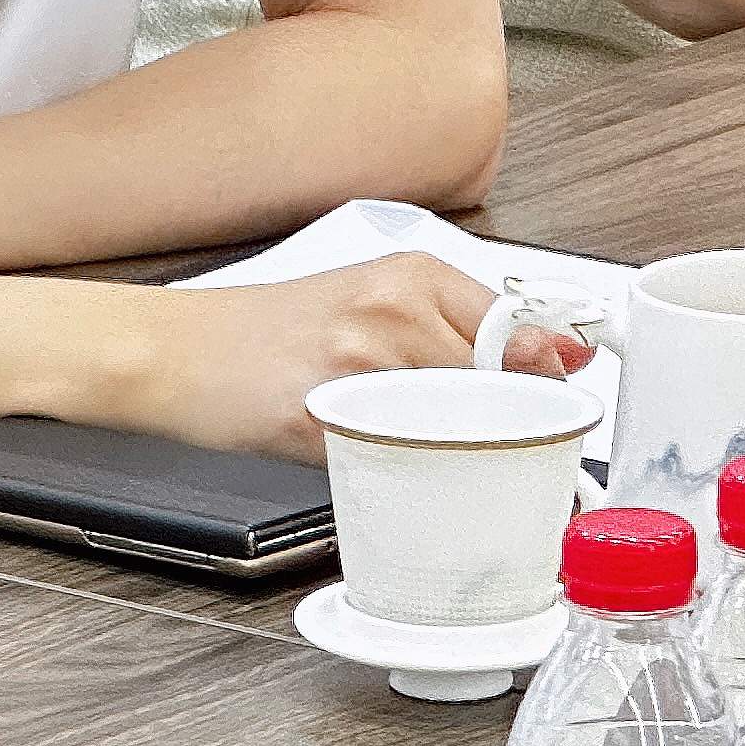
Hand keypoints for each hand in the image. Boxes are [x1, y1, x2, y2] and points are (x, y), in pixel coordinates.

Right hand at [137, 253, 589, 462]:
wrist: (175, 351)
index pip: (518, 329)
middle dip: (508, 423)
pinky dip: (396, 472)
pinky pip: (392, 460)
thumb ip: (451, 328)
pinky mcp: (326, 418)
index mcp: (409, 273)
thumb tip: (547, 357)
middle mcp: (392, 309)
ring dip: (455, 451)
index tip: (570, 402)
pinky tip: (370, 459)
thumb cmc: (267, 333)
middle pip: (496, 383)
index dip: (548, 377)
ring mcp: (360, 364)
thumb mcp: (365, 303)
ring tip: (423, 449)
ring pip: (453, 426)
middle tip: (503, 447)